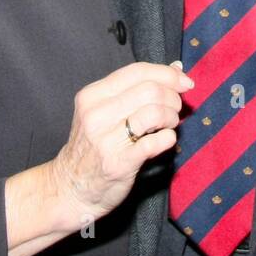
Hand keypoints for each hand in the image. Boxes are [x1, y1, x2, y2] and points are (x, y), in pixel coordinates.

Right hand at [49, 61, 193, 225]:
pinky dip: (168, 138)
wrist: (71, 187)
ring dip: (171, 117)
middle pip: (150, 90)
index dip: (167, 73)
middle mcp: (96, 115)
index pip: (137, 71)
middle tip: (175, 108)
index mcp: (92, 96)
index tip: (184, 81)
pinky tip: (164, 140)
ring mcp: (106, 140)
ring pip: (154, 112)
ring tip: (169, 124)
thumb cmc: (93, 145)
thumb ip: (136, 89)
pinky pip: (156, 142)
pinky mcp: (119, 163)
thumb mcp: (103, 111)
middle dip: (172, 97)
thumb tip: (177, 68)